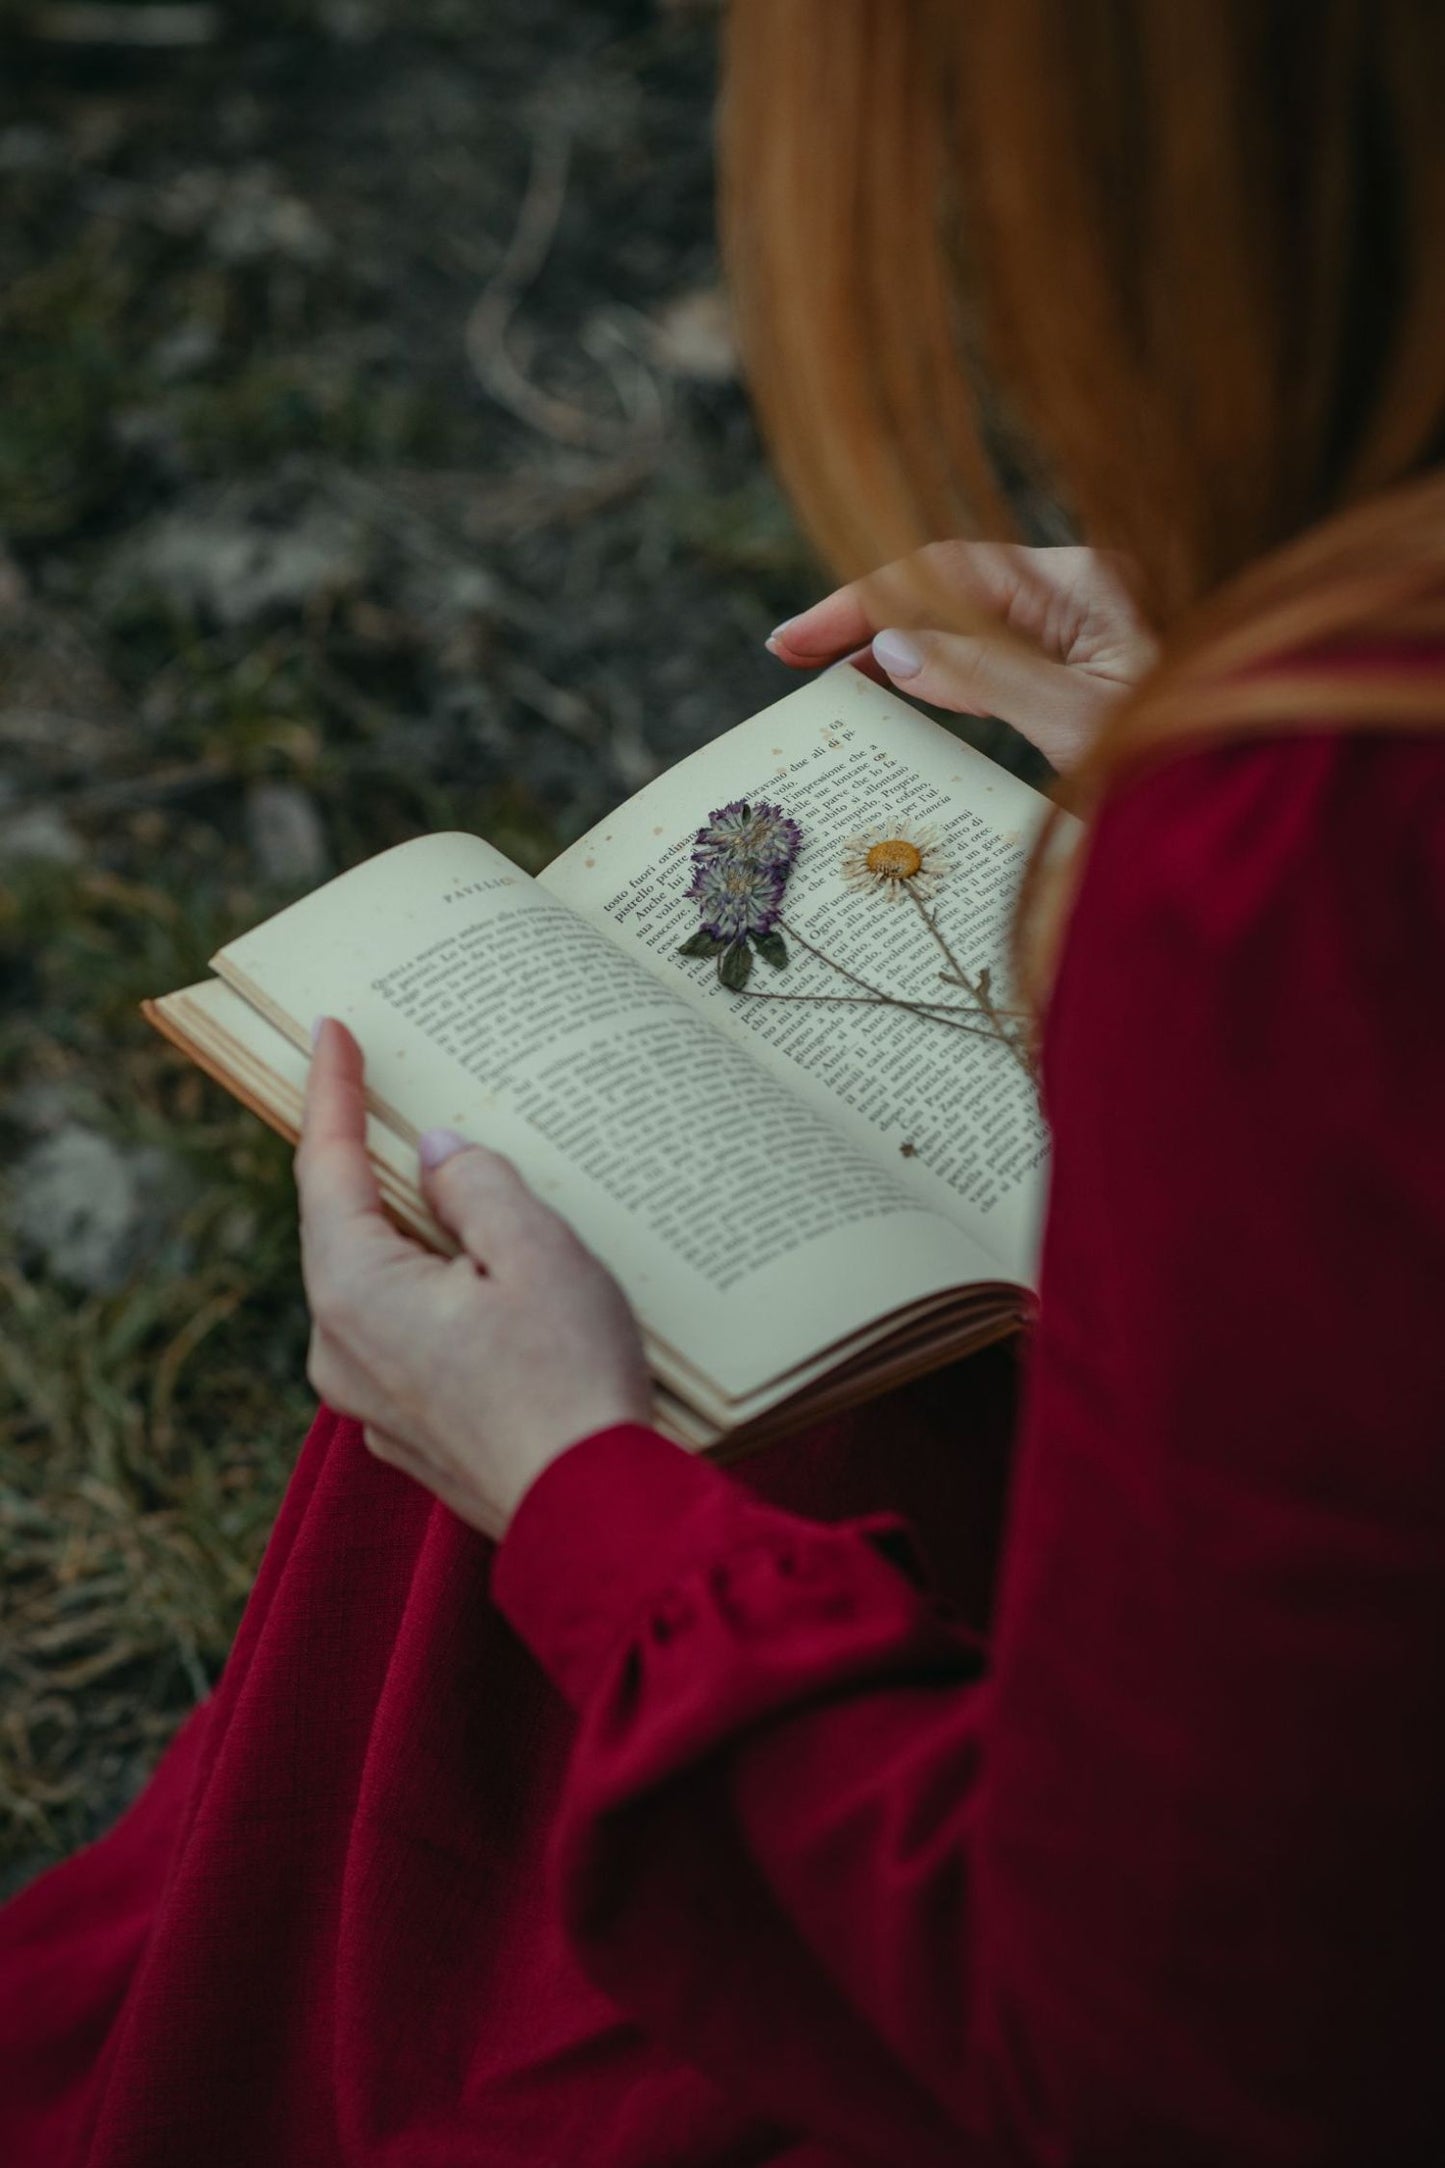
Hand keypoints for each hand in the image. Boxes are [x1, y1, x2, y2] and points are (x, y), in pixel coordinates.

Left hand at [295, 1019, 652, 1538]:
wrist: (595, 1521)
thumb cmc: (572, 1380)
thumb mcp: (535, 1252)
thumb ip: (476, 1185)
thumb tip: (436, 1154)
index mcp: (355, 1291)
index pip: (326, 1168)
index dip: (330, 1094)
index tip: (328, 1032)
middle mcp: (340, 1350)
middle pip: (349, 1228)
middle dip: (376, 1164)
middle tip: (394, 1094)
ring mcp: (370, 1401)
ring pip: (381, 1287)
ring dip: (416, 1234)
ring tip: (462, 1186)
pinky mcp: (410, 1434)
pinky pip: (409, 1337)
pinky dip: (438, 1294)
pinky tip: (489, 1283)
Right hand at [768, 542, 1158, 772]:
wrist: (1262, 790)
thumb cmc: (1187, 756)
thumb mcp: (1077, 721)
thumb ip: (984, 680)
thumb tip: (892, 651)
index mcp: (1082, 581)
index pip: (944, 572)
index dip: (861, 601)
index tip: (795, 641)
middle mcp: (1081, 593)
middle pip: (947, 589)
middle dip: (868, 617)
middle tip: (790, 656)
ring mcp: (1083, 632)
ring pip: (966, 625)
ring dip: (898, 647)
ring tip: (831, 680)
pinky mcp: (1082, 672)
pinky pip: (993, 661)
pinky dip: (940, 675)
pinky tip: (901, 694)